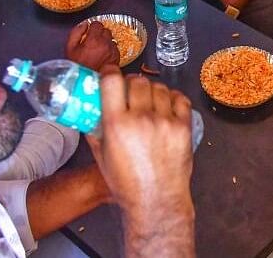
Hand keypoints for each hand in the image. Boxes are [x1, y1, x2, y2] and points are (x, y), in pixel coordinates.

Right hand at [65, 21, 119, 70]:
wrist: (86, 83)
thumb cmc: (78, 67)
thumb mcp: (70, 48)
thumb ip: (76, 33)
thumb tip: (84, 25)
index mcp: (94, 40)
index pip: (97, 24)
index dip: (92, 27)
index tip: (89, 31)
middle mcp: (106, 44)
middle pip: (106, 30)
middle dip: (99, 34)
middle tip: (92, 42)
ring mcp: (113, 51)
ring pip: (111, 39)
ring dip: (105, 42)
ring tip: (97, 50)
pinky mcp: (117, 58)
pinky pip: (114, 48)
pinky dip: (110, 49)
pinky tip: (102, 56)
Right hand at [86, 70, 194, 246]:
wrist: (156, 200)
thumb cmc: (126, 183)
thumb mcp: (101, 156)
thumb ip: (94, 130)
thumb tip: (88, 110)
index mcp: (117, 124)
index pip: (112, 81)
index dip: (110, 72)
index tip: (110, 73)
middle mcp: (141, 119)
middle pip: (137, 81)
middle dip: (131, 83)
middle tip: (130, 91)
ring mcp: (165, 122)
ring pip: (159, 87)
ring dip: (152, 90)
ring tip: (149, 101)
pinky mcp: (183, 127)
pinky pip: (180, 99)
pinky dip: (173, 98)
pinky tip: (166, 105)